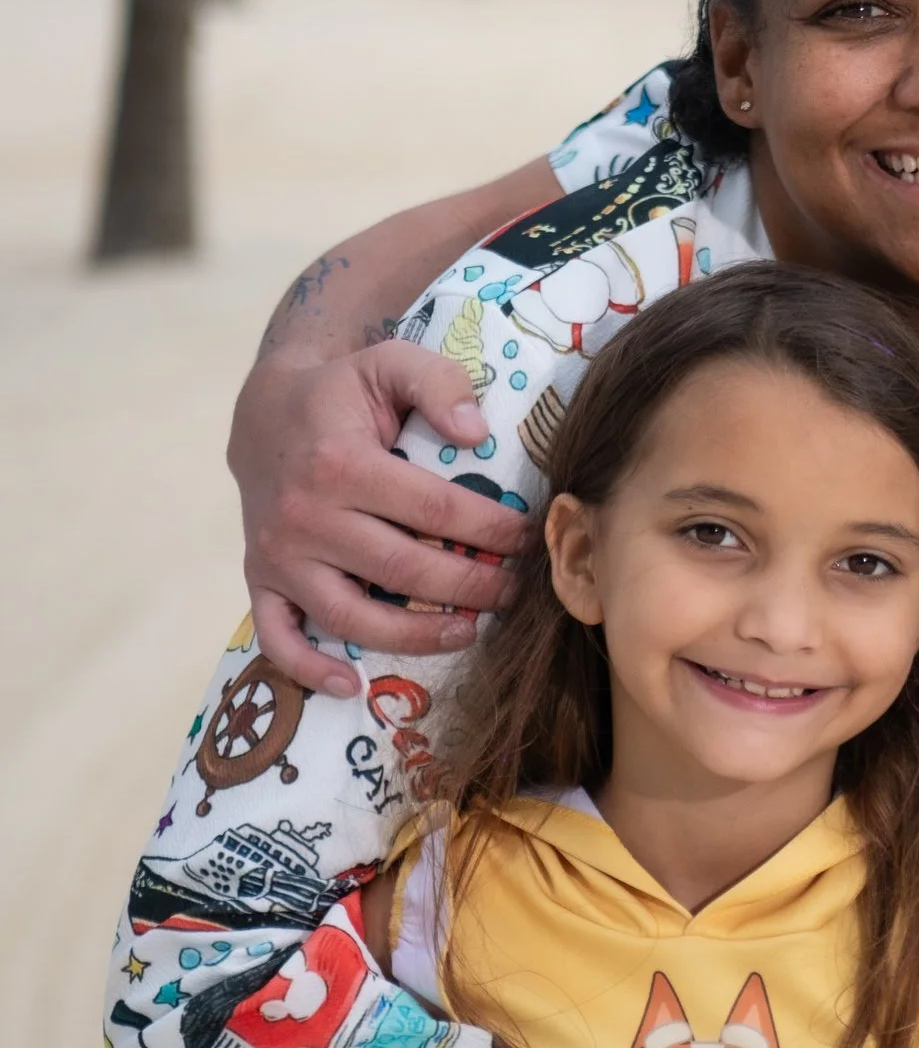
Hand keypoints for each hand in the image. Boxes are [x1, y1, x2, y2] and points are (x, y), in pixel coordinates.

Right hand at [234, 340, 530, 696]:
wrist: (262, 414)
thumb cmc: (340, 393)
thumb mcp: (388, 362)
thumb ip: (438, 383)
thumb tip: (476, 434)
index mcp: (340, 462)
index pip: (435, 510)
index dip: (491, 530)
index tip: (529, 539)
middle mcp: (303, 516)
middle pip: (403, 570)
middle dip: (470, 586)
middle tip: (514, 591)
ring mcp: (277, 555)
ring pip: (350, 616)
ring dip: (414, 635)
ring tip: (467, 631)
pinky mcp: (260, 579)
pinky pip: (278, 635)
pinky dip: (308, 668)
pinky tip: (349, 685)